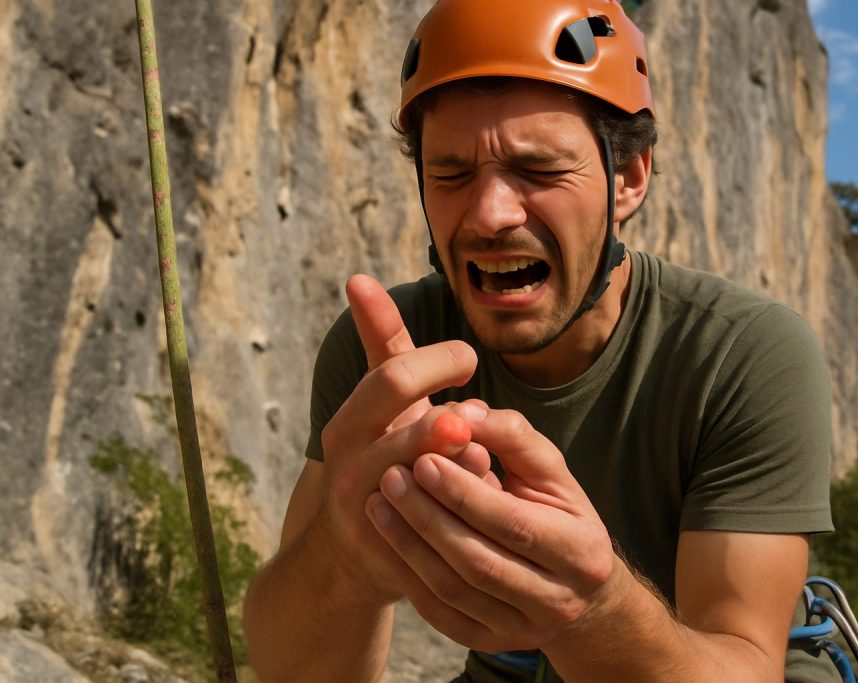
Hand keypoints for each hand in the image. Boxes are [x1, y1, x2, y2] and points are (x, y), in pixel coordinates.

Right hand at [316, 275, 487, 606]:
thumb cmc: (380, 453)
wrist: (352, 550)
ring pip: (429, 476)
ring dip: (463, 461)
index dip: (444, 364)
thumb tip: (359, 280)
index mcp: (351, 419)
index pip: (398, 376)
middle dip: (453, 414)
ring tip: (476, 453)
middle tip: (475, 413)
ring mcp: (365, 508)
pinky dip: (463, 506)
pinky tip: (476, 497)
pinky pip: (438, 524)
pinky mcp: (385, 549)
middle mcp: (350, 462)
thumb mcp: (380, 402)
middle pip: (412, 429)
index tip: (468, 362)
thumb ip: (381, 344)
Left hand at [366, 405, 622, 651]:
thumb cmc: (558, 512)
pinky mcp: (488, 642)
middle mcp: (556, 600)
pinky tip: (384, 537)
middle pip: (479, 561)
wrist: (574, 585)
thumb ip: (512, 436)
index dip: (464, 492)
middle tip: (390, 476)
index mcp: (580, 552)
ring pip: (453, 590)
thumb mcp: (549, 471)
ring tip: (377, 502)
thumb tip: (465, 411)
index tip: (423, 458)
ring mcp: (521, 630)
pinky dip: (407, 572)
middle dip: (428, 517)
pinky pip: (438, 612)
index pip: (512, 522)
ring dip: (408, 544)